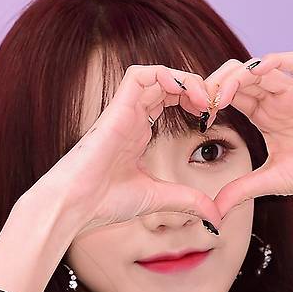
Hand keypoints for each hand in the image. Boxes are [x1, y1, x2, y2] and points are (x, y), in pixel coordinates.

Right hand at [21, 64, 221, 237]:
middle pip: (167, 82)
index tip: (211, 118)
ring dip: (185, 80)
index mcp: (138, 131)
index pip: (169, 98)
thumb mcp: (159, 198)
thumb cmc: (105, 202)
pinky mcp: (116, 109)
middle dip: (194, 88)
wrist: (76, 205)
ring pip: (157, 74)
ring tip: (204, 100)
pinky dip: (165, 75)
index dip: (193, 100)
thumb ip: (188, 201)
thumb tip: (216, 217)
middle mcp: (131, 116)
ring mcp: (123, 110)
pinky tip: (185, 93)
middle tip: (213, 106)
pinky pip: (140, 75)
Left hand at [202, 52, 292, 216]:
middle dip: (217, 84)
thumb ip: (241, 190)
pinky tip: (254, 73)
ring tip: (220, 95)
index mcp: (266, 117)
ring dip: (237, 76)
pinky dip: (272, 62)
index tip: (197, 115)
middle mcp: (279, 100)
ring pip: (260, 67)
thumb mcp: (272, 182)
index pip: (231, 97)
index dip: (211, 100)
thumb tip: (212, 212)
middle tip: (201, 101)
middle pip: (240, 77)